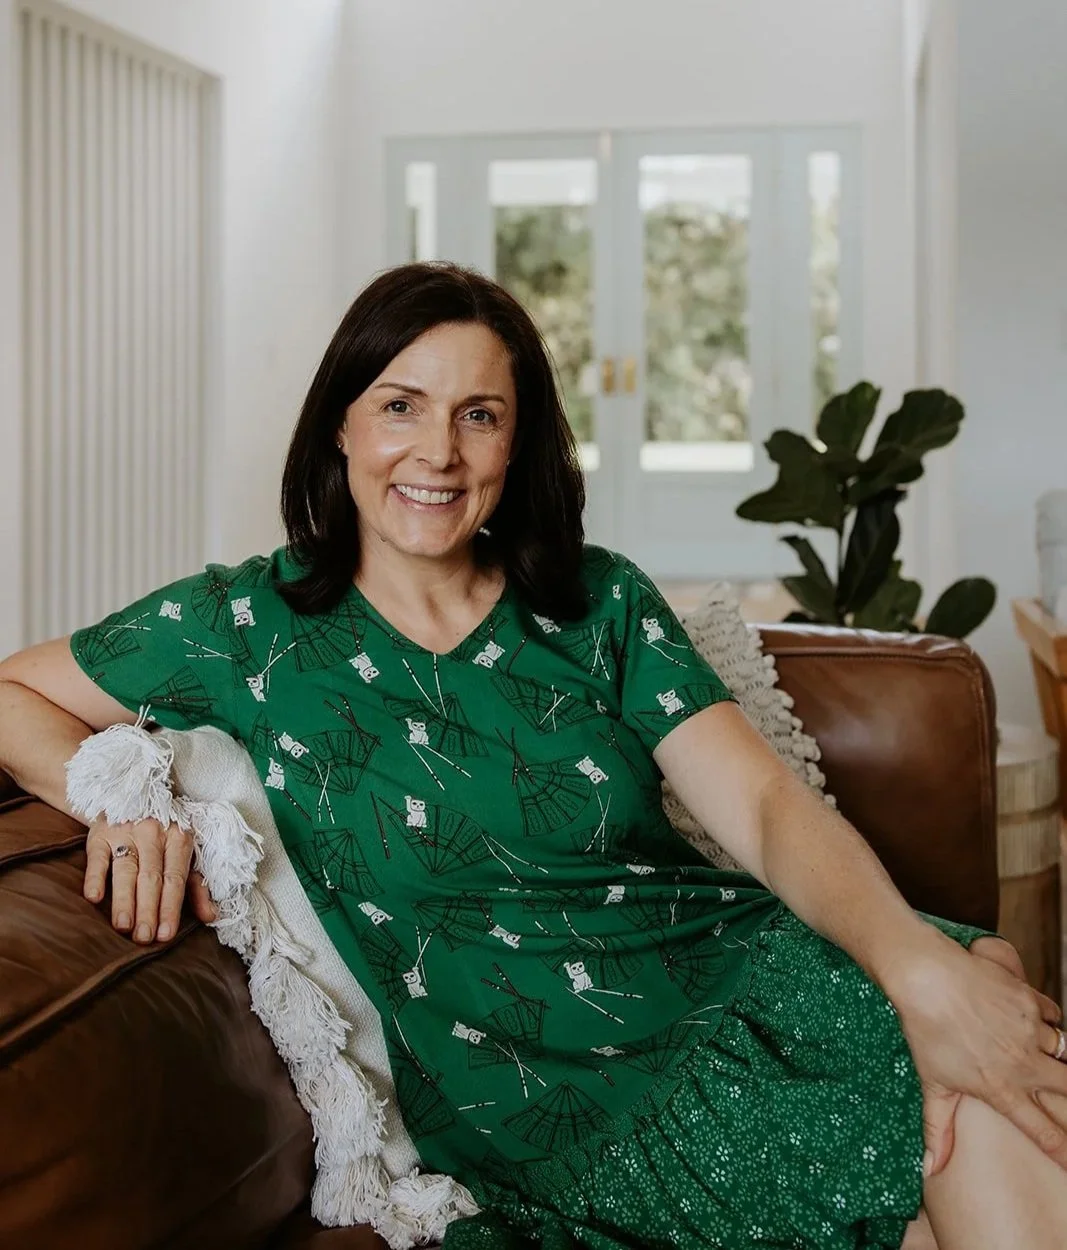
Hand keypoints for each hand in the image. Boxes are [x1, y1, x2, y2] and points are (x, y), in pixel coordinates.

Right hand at [83, 816, 216, 942]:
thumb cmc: (162, 834)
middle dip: (148, 910)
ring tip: (123, 926)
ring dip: (124, 899)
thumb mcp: (184, 853)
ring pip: (125, 870)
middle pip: (151, 878)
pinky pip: (97, 857)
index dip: (171, 908)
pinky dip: (95, 877)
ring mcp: (125, 832)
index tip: (165, 934)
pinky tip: (94, 898)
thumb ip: (197, 885)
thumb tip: (210, 916)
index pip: (175, 879)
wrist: (130, 796)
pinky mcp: (99, 833)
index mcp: (179, 838)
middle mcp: (153, 833)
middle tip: (144, 938)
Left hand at [888, 931, 1066, 1176]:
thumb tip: (930, 1169)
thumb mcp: (931, 1083)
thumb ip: (937, 1129)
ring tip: (1047, 1059)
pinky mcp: (1030, 1001)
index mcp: (1001, 1088)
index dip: (1063, 1152)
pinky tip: (1038, 1022)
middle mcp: (1023, 1063)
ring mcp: (1029, 1030)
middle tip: (1063, 1097)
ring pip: (1064, 1051)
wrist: (926, 977)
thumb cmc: (924, 1029)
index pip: (1043, 1131)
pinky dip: (1049, 1021)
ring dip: (1060, 1057)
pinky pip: (1053, 1015)